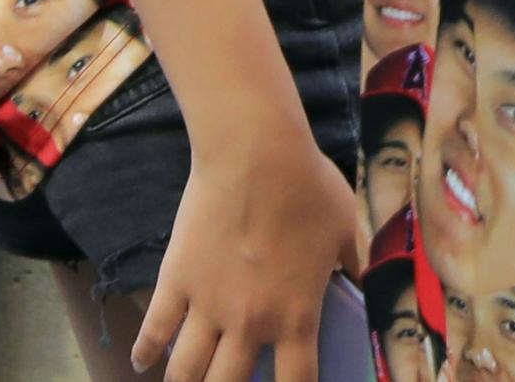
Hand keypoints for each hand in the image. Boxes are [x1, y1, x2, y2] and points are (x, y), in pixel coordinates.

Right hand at [134, 107, 363, 381]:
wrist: (256, 154)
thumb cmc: (308, 187)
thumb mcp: (347, 229)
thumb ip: (356, 267)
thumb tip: (372, 284)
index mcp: (295, 315)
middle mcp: (249, 323)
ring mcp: (207, 306)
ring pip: (185, 374)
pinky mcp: (174, 283)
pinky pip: (153, 332)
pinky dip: (144, 353)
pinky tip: (142, 363)